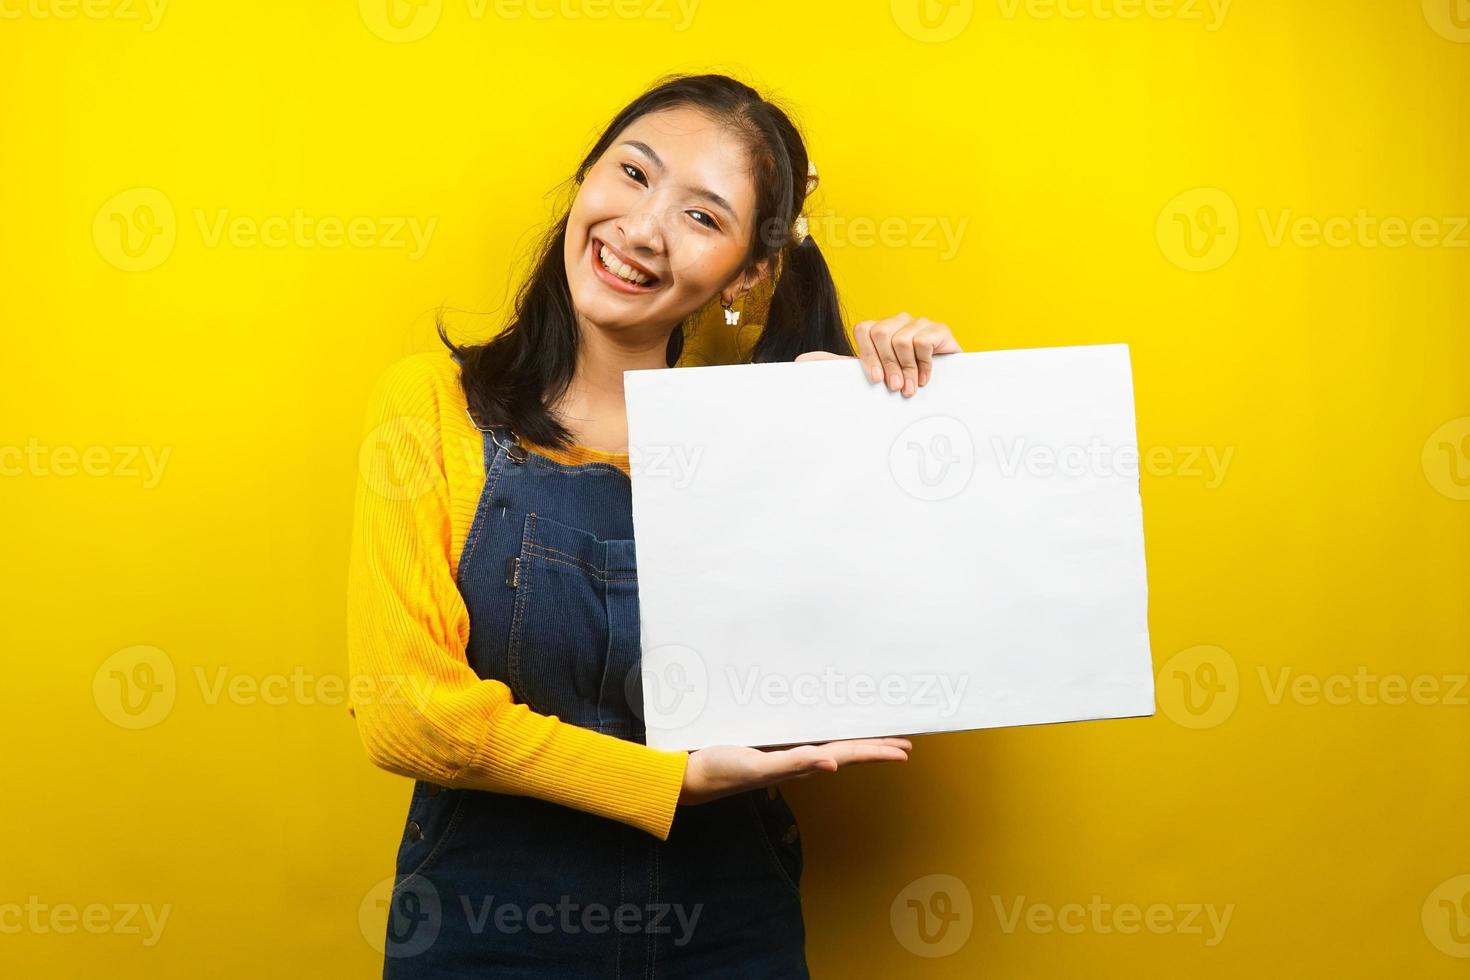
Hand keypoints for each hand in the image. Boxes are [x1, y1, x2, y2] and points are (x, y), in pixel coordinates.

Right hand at [679, 736, 912, 805]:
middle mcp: (799, 760)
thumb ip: (795, 764)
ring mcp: (784, 753)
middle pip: (847, 751)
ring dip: (855, 741)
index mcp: (801, 763)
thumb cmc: (722, 771)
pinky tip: (826, 727)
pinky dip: (826, 732)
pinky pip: (808, 737)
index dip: (877, 751)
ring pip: (831, 744)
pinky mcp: (770, 746)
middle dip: (876, 747)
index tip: (904, 749)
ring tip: (876, 735)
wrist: (692, 776)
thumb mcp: (759, 765)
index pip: (848, 755)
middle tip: (904, 742)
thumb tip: (833, 765)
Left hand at [795, 313, 962, 396]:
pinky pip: (924, 341)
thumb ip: (837, 366)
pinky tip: (926, 377)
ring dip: (907, 369)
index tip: (876, 379)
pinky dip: (925, 364)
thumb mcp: (869, 375)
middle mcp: (898, 322)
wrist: (941, 387)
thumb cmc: (902, 381)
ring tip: (911, 387)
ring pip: (902, 338)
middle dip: (888, 365)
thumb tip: (800, 360)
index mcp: (879, 330)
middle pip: (881, 332)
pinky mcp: (940, 330)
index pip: (864, 329)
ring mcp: (919, 324)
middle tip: (896, 387)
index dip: (868, 356)